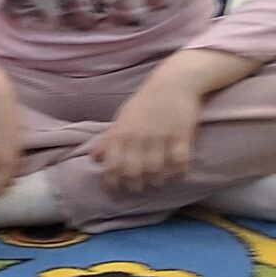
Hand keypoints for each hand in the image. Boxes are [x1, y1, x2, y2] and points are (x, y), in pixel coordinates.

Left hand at [92, 78, 200, 195]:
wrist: (175, 82)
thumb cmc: (145, 102)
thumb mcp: (122, 119)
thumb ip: (109, 140)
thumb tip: (95, 159)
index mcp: (121, 134)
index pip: (112, 166)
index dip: (112, 183)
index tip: (114, 194)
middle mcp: (139, 138)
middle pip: (133, 172)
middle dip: (134, 186)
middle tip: (137, 189)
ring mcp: (161, 137)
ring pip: (156, 171)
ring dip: (156, 182)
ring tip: (156, 184)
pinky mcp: (182, 135)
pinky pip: (179, 162)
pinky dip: (178, 172)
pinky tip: (177, 175)